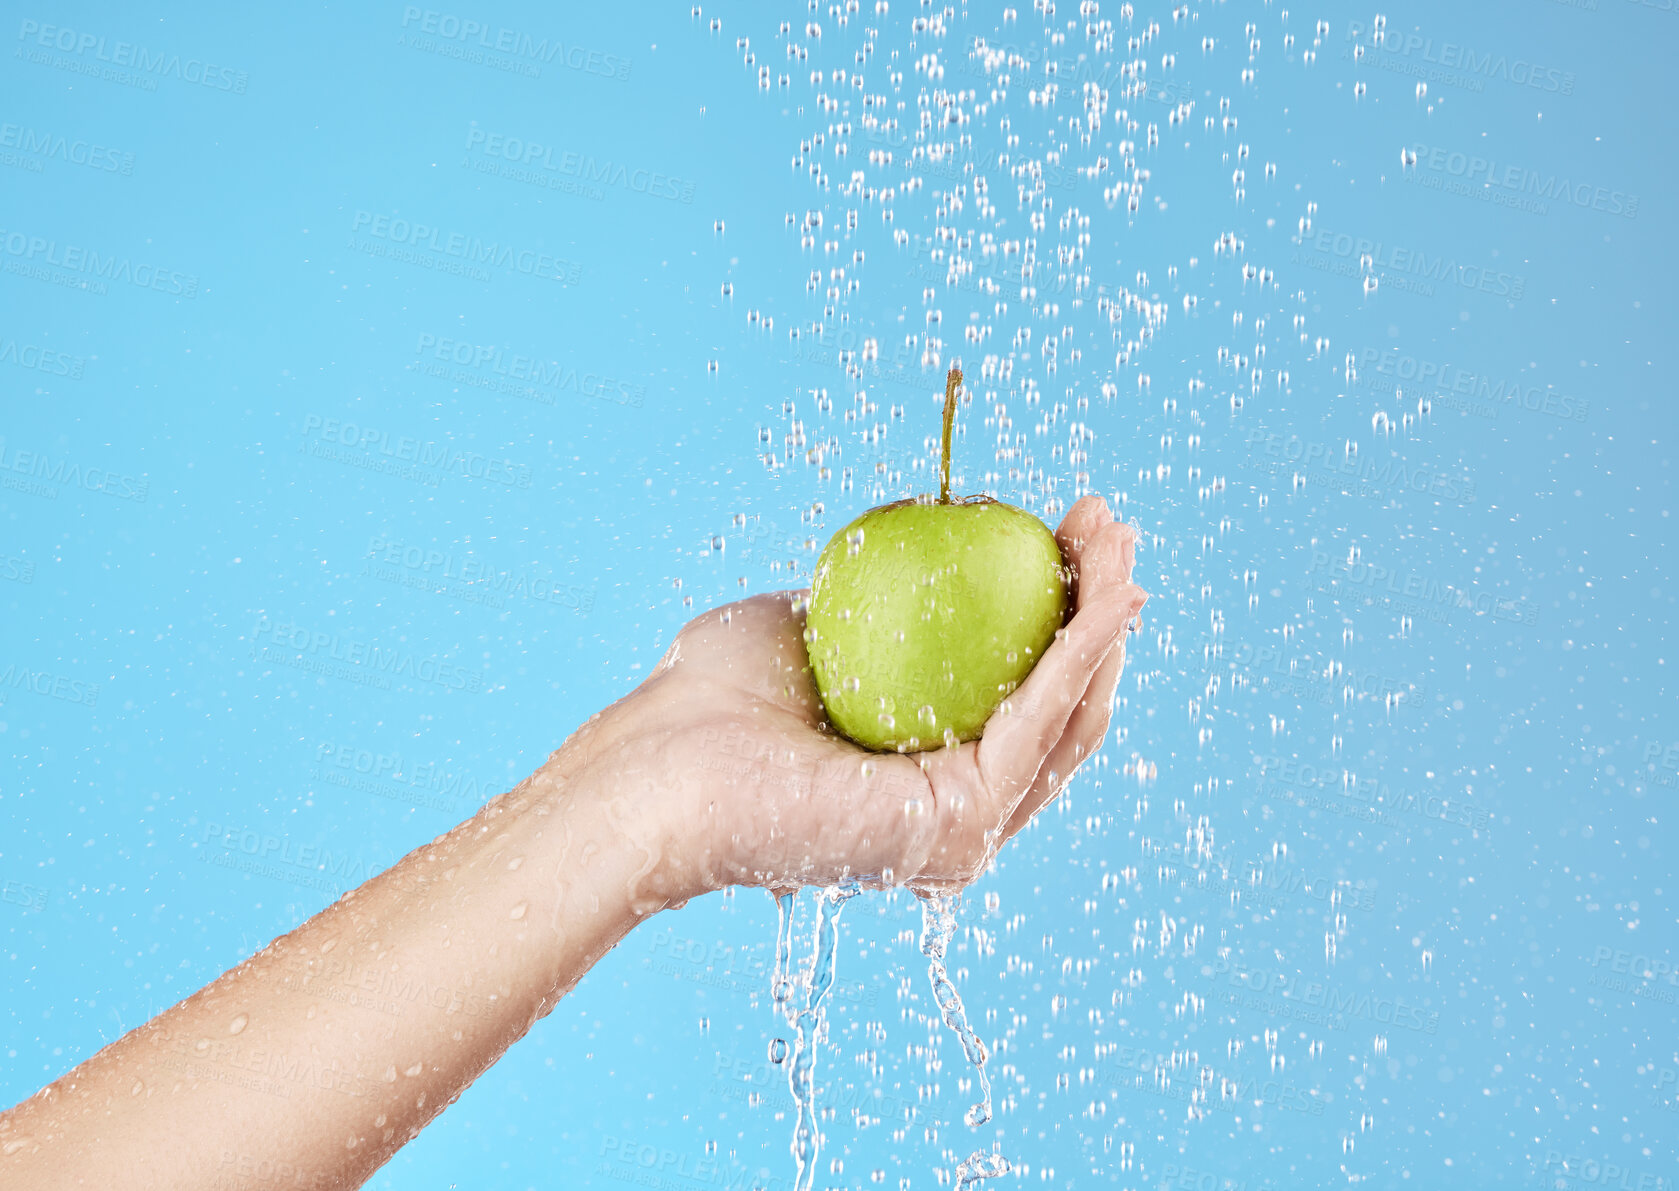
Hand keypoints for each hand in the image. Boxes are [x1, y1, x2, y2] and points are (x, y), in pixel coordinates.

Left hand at [570, 494, 1147, 903]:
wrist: (656, 765)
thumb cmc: (707, 699)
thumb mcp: (811, 626)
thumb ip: (879, 605)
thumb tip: (931, 548)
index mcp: (920, 776)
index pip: (1016, 694)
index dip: (1056, 613)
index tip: (1070, 532)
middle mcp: (951, 813)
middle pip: (1057, 706)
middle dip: (1098, 609)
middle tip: (1113, 527)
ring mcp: (962, 829)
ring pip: (1066, 718)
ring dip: (1105, 624)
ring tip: (1123, 545)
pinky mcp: (959, 825)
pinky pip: (1038, 723)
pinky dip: (1080, 653)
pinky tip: (1105, 595)